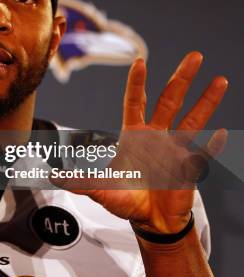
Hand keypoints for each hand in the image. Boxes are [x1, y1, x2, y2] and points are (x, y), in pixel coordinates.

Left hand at [59, 52, 227, 233]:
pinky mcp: (190, 167)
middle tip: (195, 56)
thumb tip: (53, 176)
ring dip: (206, 101)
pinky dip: (213, 146)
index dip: (137, 83)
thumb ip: (80, 182)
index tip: (140, 61)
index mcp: (134, 135)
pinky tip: (223, 133)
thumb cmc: (126, 199)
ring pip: (193, 120)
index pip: (135, 102)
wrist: (149, 220)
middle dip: (181, 78)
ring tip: (220, 80)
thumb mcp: (101, 189)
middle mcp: (157, 136)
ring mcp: (176, 149)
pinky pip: (204, 154)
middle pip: (169, 101)